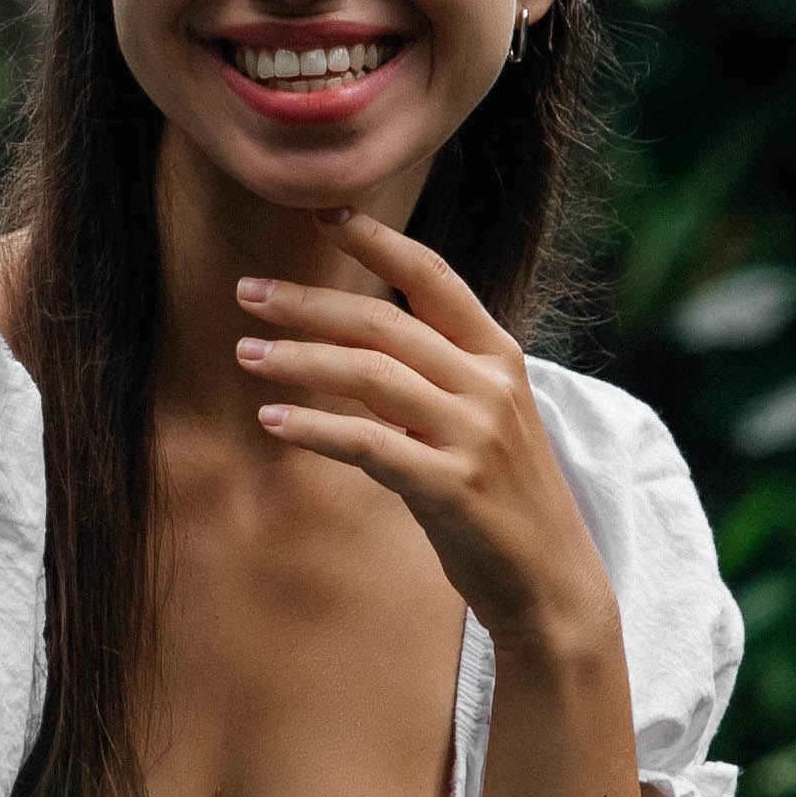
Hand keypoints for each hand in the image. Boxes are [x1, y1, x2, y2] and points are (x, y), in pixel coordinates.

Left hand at [236, 207, 616, 657]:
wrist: (550, 580)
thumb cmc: (501, 496)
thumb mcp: (476, 419)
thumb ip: (423, 375)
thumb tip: (344, 337)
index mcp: (499, 355)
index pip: (433, 276)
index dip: (376, 240)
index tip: (320, 216)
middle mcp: (490, 384)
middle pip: (384, 321)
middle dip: (308, 301)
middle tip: (246, 292)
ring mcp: (474, 434)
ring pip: (369, 373)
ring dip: (298, 358)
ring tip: (245, 353)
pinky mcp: (452, 486)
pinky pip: (368, 443)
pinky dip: (313, 427)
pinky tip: (271, 421)